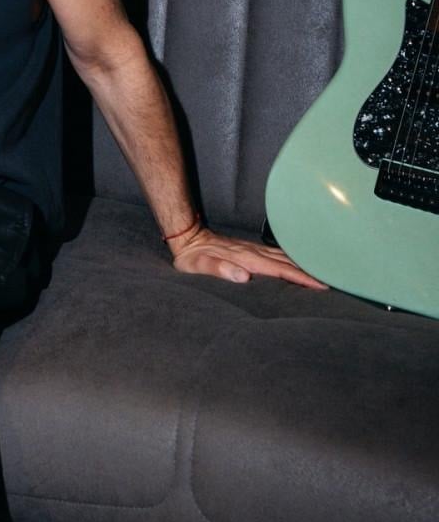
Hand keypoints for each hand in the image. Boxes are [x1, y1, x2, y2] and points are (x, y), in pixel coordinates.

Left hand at [170, 223, 325, 287]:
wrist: (187, 237)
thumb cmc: (192, 257)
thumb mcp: (199, 266)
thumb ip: (219, 270)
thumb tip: (242, 276)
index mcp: (246, 259)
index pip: (280, 270)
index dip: (301, 277)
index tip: (321, 284)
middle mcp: (254, 252)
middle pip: (288, 262)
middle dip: (311, 271)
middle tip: (334, 280)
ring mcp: (253, 249)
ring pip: (285, 256)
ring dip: (304, 264)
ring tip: (324, 272)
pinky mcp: (251, 249)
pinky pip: (277, 254)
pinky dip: (292, 259)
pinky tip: (298, 263)